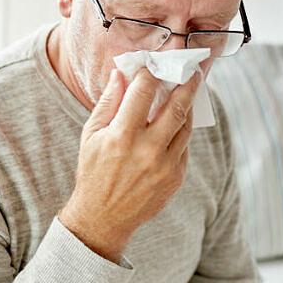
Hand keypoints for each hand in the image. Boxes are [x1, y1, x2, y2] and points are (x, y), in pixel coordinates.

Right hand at [58, 66, 200, 262]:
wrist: (103, 217)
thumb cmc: (93, 171)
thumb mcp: (91, 134)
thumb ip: (108, 102)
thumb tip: (120, 74)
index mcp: (122, 136)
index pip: (143, 93)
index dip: (150, 74)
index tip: (153, 65)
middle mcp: (147, 151)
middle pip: (176, 108)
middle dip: (186, 85)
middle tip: (191, 72)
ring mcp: (165, 166)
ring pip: (185, 127)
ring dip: (187, 108)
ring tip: (187, 94)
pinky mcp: (175, 179)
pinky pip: (184, 148)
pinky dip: (180, 132)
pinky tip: (175, 124)